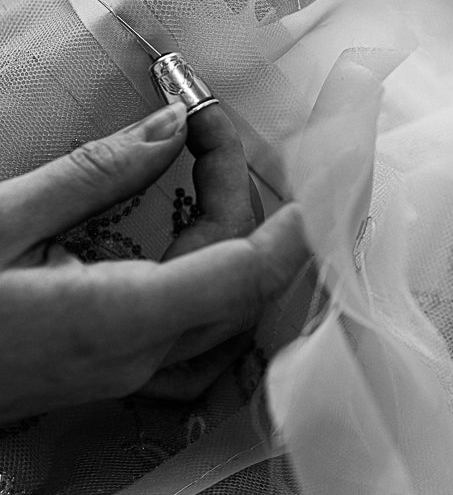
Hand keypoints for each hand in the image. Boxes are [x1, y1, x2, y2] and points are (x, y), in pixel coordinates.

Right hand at [0, 101, 308, 419]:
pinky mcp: (111, 372)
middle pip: (237, 276)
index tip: (319, 165)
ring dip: (226, 231)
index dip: (297, 221)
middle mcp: (138, 356)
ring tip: (192, 159)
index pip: (246, 272)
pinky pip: (192, 332)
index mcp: (116, 319)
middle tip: (196, 120)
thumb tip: (168, 127)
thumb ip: (92, 175)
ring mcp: (126, 373)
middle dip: (238, 192)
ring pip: (220, 304)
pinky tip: (191, 232)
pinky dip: (210, 276)